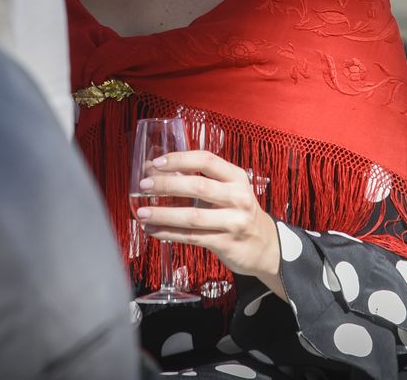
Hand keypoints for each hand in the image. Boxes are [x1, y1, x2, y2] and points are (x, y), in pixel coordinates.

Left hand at [135, 150, 284, 297]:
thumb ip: (195, 179)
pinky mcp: (227, 243)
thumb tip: (156, 170)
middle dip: (167, 185)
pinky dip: (169, 234)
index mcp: (236, 177)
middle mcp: (238, 197)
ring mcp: (234, 222)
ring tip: (141, 213)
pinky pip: (192, 237)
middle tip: (143, 186)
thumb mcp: (226, 190)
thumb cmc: (237, 212)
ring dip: (163, 214)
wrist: (265, 246)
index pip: (206, 160)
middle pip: (198, 187)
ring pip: (192, 217)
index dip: (180, 159)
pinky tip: (153, 230)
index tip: (156, 163)